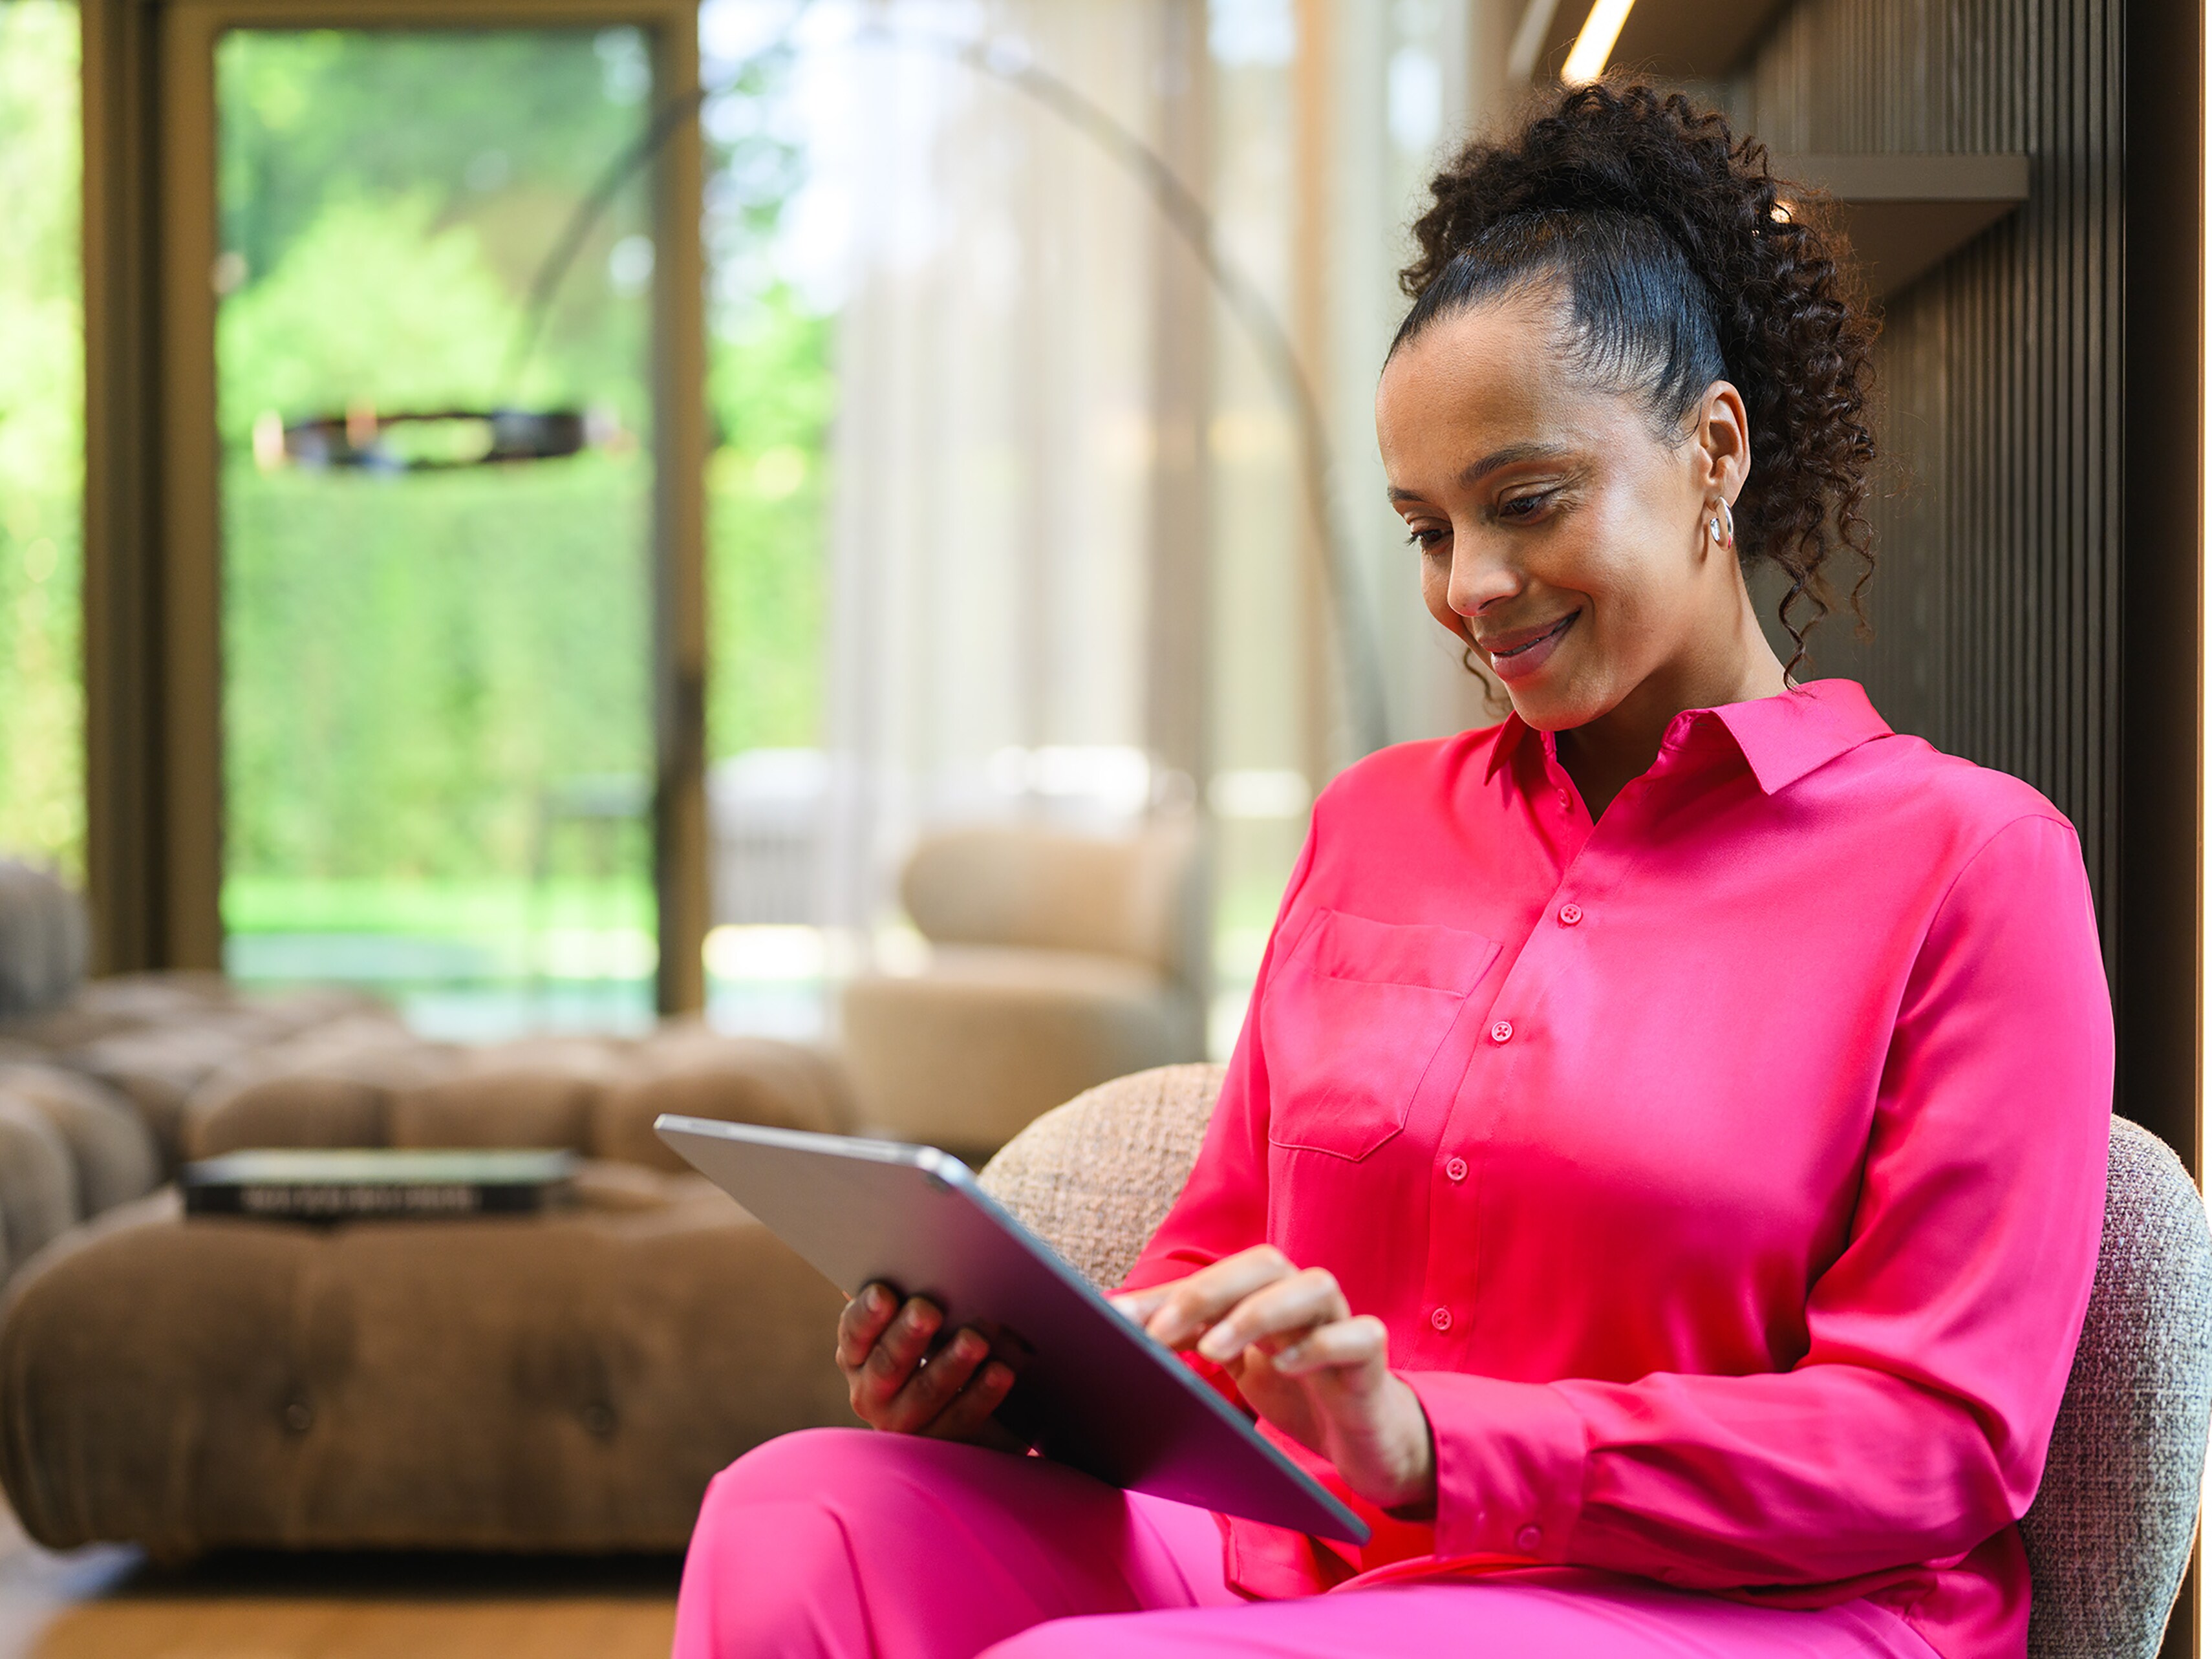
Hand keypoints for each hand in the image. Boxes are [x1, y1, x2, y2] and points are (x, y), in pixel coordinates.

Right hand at [835, 1282, 1022, 1448]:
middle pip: (888, 1363)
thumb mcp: (913, 1322)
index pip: (854, 1332)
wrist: (959, 1403)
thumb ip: (907, 1298)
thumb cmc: (933, 1340)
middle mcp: (870, 1392)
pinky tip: (1001, 1372)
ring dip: (951, 1365)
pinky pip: (961, 1419)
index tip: (885, 1292)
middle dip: (909, 1336)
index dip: (868, 1313)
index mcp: (856, 1354)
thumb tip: (913, 1257)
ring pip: (926, 1393)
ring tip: (975, 1340)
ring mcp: (903, 1423)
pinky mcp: (940, 1444)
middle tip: (929, 1310)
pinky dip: (982, 1394)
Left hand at [1111, 1246, 1435, 1513]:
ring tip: (1212, 1350)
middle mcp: (1302, 1299)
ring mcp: (1341, 1324)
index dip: (1163, 1296)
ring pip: (1314, 1286)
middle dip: (1206, 1293)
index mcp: (1265, 1296)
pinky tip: (1288, 1367)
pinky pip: (1358, 1335)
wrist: (1367, 1438)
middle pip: (1263, 1264)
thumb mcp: (1235, 1368)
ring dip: (1258, 1312)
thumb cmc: (1297, 1392)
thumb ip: (1190, 1342)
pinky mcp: (1372, 1359)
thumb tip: (1118, 1328)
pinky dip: (1323, 1344)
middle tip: (1160, 1334)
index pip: (1212, 1279)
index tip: (1115, 1320)